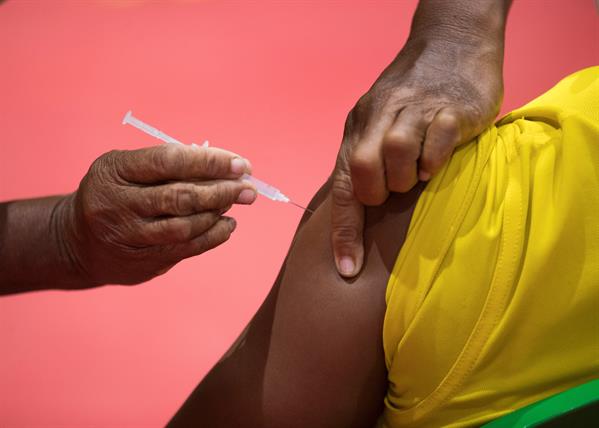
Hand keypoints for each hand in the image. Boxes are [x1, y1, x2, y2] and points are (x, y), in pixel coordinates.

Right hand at [59, 144, 255, 285]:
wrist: (77, 241)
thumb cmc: (115, 193)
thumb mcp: (127, 169)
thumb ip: (168, 165)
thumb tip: (224, 168)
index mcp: (115, 171)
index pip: (169, 160)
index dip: (209, 161)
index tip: (240, 164)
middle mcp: (118, 204)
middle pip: (180, 197)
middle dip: (222, 191)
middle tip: (248, 188)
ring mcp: (129, 236)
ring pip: (184, 226)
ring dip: (218, 213)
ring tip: (237, 202)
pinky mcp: (141, 261)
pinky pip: (185, 249)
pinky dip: (212, 236)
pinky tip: (227, 225)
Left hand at [331, 35, 503, 276]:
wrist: (451, 43)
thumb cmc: (414, 96)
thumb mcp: (381, 122)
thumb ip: (370, 159)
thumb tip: (363, 212)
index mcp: (359, 128)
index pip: (343, 185)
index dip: (343, 232)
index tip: (347, 270)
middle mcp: (379, 117)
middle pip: (361, 168)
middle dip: (378, 193)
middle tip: (397, 190)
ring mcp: (415, 109)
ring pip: (396, 154)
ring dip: (408, 176)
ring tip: (420, 173)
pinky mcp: (451, 107)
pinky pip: (437, 142)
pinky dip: (437, 158)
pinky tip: (441, 155)